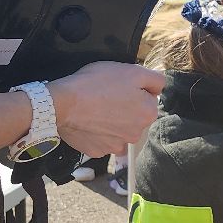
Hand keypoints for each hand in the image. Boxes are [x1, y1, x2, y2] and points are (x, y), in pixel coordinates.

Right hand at [49, 61, 166, 157]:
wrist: (62, 103)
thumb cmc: (97, 84)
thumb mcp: (130, 70)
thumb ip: (154, 79)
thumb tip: (160, 88)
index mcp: (148, 114)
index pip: (148, 99)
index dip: (134, 90)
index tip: (119, 87)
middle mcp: (136, 134)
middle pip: (134, 118)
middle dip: (124, 109)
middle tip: (106, 97)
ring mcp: (115, 146)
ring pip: (118, 131)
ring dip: (111, 123)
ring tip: (95, 110)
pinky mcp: (97, 151)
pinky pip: (101, 141)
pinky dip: (96, 133)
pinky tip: (87, 122)